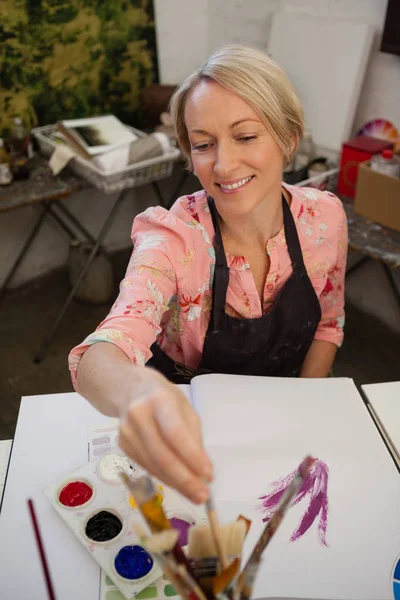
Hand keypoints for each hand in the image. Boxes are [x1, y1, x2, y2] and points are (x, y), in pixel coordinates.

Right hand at [118, 368, 212, 503]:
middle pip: (161, 454)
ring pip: (153, 465)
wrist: (131, 390)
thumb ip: (194, 438)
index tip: (208, 475)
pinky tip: (179, 485)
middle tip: (203, 495)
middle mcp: (138, 415)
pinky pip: (146, 466)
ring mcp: (127, 431)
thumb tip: (202, 473)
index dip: (191, 456)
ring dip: (176, 484)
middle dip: (184, 479)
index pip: (175, 432)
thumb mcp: (186, 409)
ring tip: (195, 495)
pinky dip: (164, 478)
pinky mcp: (122, 445)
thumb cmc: (165, 398)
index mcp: (159, 399)